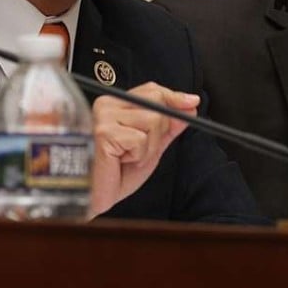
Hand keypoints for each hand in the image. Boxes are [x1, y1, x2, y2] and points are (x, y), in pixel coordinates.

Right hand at [87, 83, 199, 217]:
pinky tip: (120, 162)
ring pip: (152, 121)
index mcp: (115, 104)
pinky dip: (138, 156)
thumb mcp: (150, 147)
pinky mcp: (104, 133)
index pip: (151, 90)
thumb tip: (189, 107)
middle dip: (159, 131)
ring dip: (148, 148)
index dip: (174, 97)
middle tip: (140, 150)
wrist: (95, 197)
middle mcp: (107, 105)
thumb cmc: (115, 174)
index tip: (192, 102)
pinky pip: (140, 140)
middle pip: (156, 103)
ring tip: (128, 159)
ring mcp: (103, 117)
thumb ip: (168, 127)